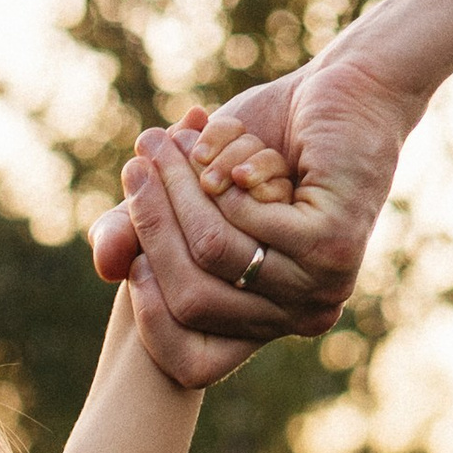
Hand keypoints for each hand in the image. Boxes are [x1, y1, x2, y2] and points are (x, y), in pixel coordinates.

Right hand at [89, 56, 420, 364]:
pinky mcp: (335, 244)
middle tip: (138, 161)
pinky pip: (246, 220)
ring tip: (169, 139)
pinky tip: (236, 147)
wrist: (344, 88)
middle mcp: (299, 318)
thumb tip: (107, 264)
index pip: (193, 364)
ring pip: (215, 254)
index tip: (134, 257)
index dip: (149, 318)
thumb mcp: (189, 194)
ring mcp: (322, 286)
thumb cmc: (262, 144)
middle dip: (154, 223)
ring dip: (184, 187)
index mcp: (268, 323)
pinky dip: (228, 176)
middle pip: (192, 299)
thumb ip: (142, 230)